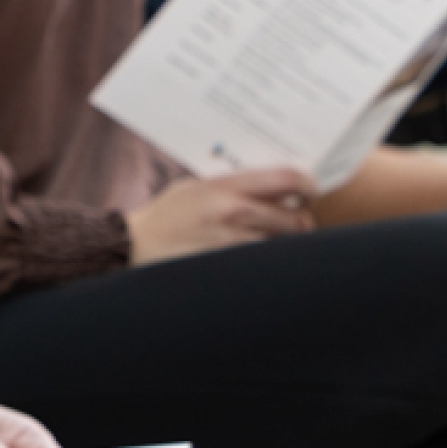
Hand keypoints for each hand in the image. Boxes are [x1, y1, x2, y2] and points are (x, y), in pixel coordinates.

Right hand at [127, 169, 315, 264]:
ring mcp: (235, 245)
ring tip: (274, 238)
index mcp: (225, 187)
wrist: (137, 247)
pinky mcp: (232, 268)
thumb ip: (233, 185)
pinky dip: (269, 260)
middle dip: (302, 219)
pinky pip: (266, 263)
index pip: (286, 179)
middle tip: (296, 217)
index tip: (310, 188)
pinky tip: (259, 257)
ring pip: (285, 245)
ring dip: (286, 242)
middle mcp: (234, 214)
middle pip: (297, 218)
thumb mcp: (196, 186)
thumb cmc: (167, 215)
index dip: (308, 183)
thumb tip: (273, 186)